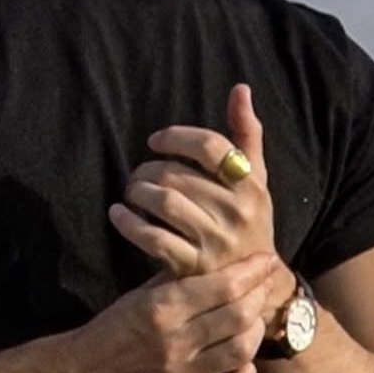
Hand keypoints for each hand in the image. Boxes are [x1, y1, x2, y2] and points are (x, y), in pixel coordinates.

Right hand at [73, 252, 278, 372]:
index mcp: (162, 308)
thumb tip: (217, 256)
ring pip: (241, 350)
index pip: (222, 285)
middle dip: (259, 295)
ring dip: (256, 331)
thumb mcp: (140, 296)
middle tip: (266, 285)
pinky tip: (243, 359)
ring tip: (255, 319)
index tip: (266, 261)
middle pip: (238, 315)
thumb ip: (177, 280)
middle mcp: (174, 342)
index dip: (252, 271)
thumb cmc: (113, 329)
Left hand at [108, 84, 276, 278]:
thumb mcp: (256, 178)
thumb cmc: (249, 219)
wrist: (255, 283)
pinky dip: (129, 223)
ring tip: (132, 191)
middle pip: (179, 174)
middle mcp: (235, 211)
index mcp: (251, 184)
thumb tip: (240, 89)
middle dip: (148, 169)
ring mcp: (214, 241)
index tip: (156, 141)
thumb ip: (247, 134)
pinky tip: (118, 214)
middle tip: (138, 173)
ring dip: (138, 192)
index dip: (177, 137)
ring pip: (165, 202)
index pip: (211, 146)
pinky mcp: (192, 267)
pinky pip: (153, 239)